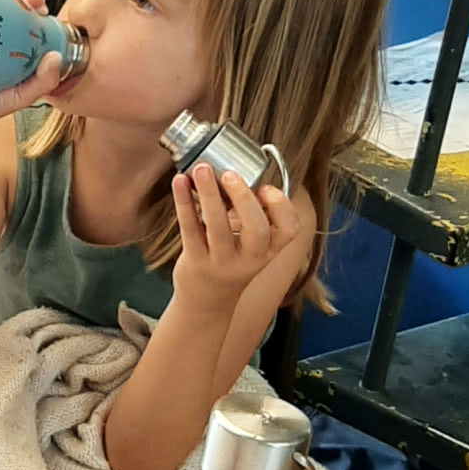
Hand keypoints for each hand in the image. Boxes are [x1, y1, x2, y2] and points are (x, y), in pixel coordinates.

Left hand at [170, 165, 313, 313]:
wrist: (207, 301)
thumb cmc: (231, 261)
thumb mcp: (252, 246)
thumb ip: (253, 215)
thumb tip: (239, 168)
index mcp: (269, 250)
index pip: (289, 230)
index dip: (281, 206)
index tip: (266, 188)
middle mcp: (250, 259)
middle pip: (257, 231)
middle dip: (244, 199)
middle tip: (230, 174)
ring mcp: (222, 263)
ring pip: (219, 228)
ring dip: (210, 195)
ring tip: (201, 169)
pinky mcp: (196, 262)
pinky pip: (190, 230)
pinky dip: (184, 204)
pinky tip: (179, 182)